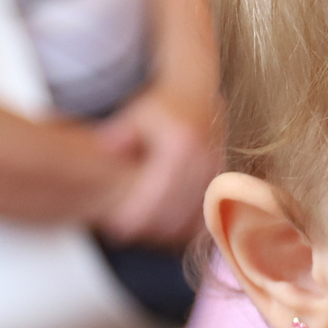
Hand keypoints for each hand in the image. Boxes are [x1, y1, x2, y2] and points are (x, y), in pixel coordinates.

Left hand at [94, 89, 218, 245]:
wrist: (196, 93)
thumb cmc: (162, 106)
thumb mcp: (137, 113)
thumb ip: (120, 131)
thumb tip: (104, 146)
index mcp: (183, 144)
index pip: (159, 192)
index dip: (138, 214)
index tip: (119, 227)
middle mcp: (205, 158)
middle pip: (176, 208)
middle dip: (150, 226)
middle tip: (125, 234)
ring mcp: (217, 169)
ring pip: (193, 213)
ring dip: (168, 229)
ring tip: (143, 234)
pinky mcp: (223, 178)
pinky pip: (209, 211)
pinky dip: (188, 224)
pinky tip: (167, 229)